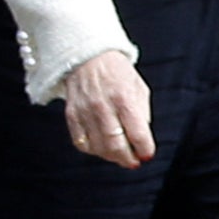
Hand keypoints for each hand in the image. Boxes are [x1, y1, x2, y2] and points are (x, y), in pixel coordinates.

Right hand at [61, 51, 153, 167]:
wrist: (89, 57)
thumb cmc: (117, 72)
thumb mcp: (139, 88)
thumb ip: (142, 113)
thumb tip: (142, 140)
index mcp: (124, 98)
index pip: (137, 132)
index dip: (144, 149)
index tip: (147, 155)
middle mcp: (103, 106)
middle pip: (115, 144)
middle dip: (128, 159)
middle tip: (134, 162)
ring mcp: (85, 111)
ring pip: (98, 147)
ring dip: (111, 157)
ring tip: (120, 155)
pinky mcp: (71, 115)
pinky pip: (81, 143)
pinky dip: (93, 150)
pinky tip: (102, 148)